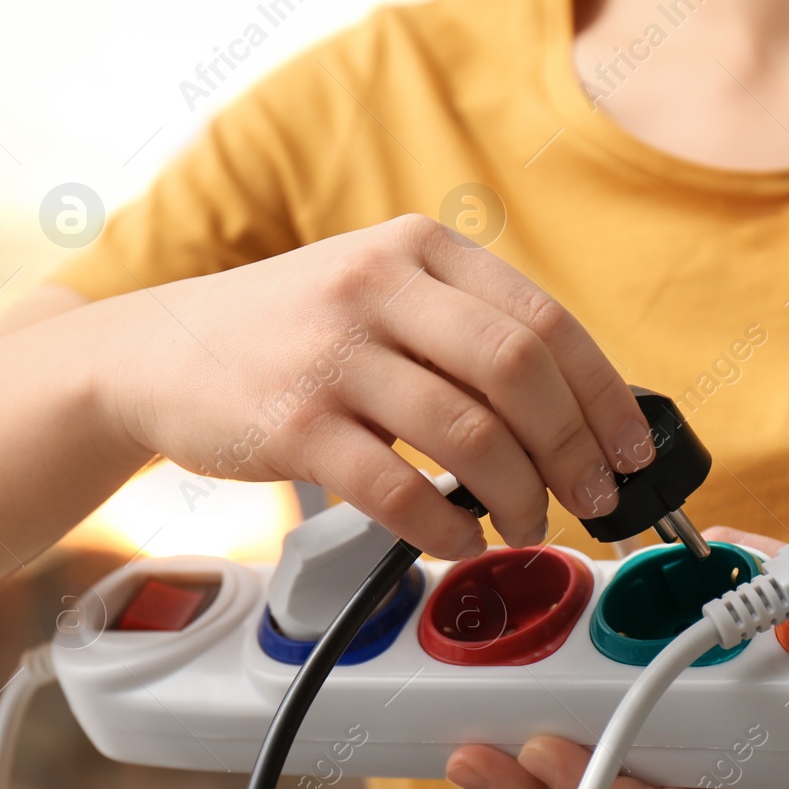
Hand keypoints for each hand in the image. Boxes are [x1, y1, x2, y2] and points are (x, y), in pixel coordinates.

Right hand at [98, 214, 655, 558]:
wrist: (157, 352)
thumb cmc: (284, 332)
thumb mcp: (373, 289)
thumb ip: (459, 329)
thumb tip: (573, 413)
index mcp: (414, 248)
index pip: (544, 321)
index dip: (604, 397)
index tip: (630, 452)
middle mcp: (375, 287)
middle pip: (519, 374)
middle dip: (574, 452)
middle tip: (591, 501)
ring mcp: (330, 355)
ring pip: (468, 435)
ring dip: (516, 497)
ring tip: (523, 525)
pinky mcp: (290, 425)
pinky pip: (396, 490)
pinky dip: (444, 529)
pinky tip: (455, 540)